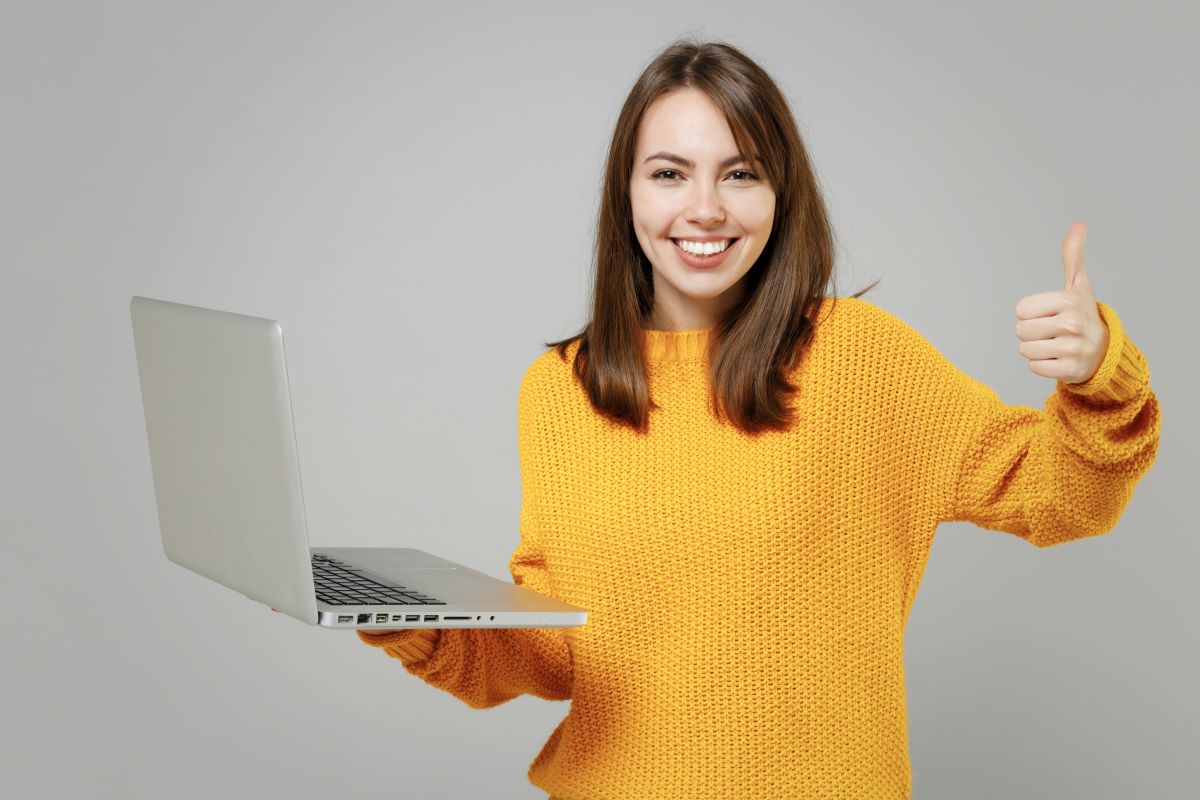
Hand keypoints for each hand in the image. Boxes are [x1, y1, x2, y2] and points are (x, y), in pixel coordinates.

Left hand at [1014, 221, 1108, 383]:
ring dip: (1036, 349)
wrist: (1105, 350)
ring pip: (1025, 350)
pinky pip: (1034, 368)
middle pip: (1020, 331)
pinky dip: (1043, 366)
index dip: (1030, 313)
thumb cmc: (1082, 314)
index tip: (1050, 314)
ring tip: (1056, 344)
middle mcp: (1072, 324)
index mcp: (1068, 301)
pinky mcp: (1070, 370)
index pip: (1020, 310)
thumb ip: (1073, 255)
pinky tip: (1059, 359)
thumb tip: (1079, 224)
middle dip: (1031, 332)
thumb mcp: (1078, 284)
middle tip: (1053, 331)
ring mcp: (1073, 349)